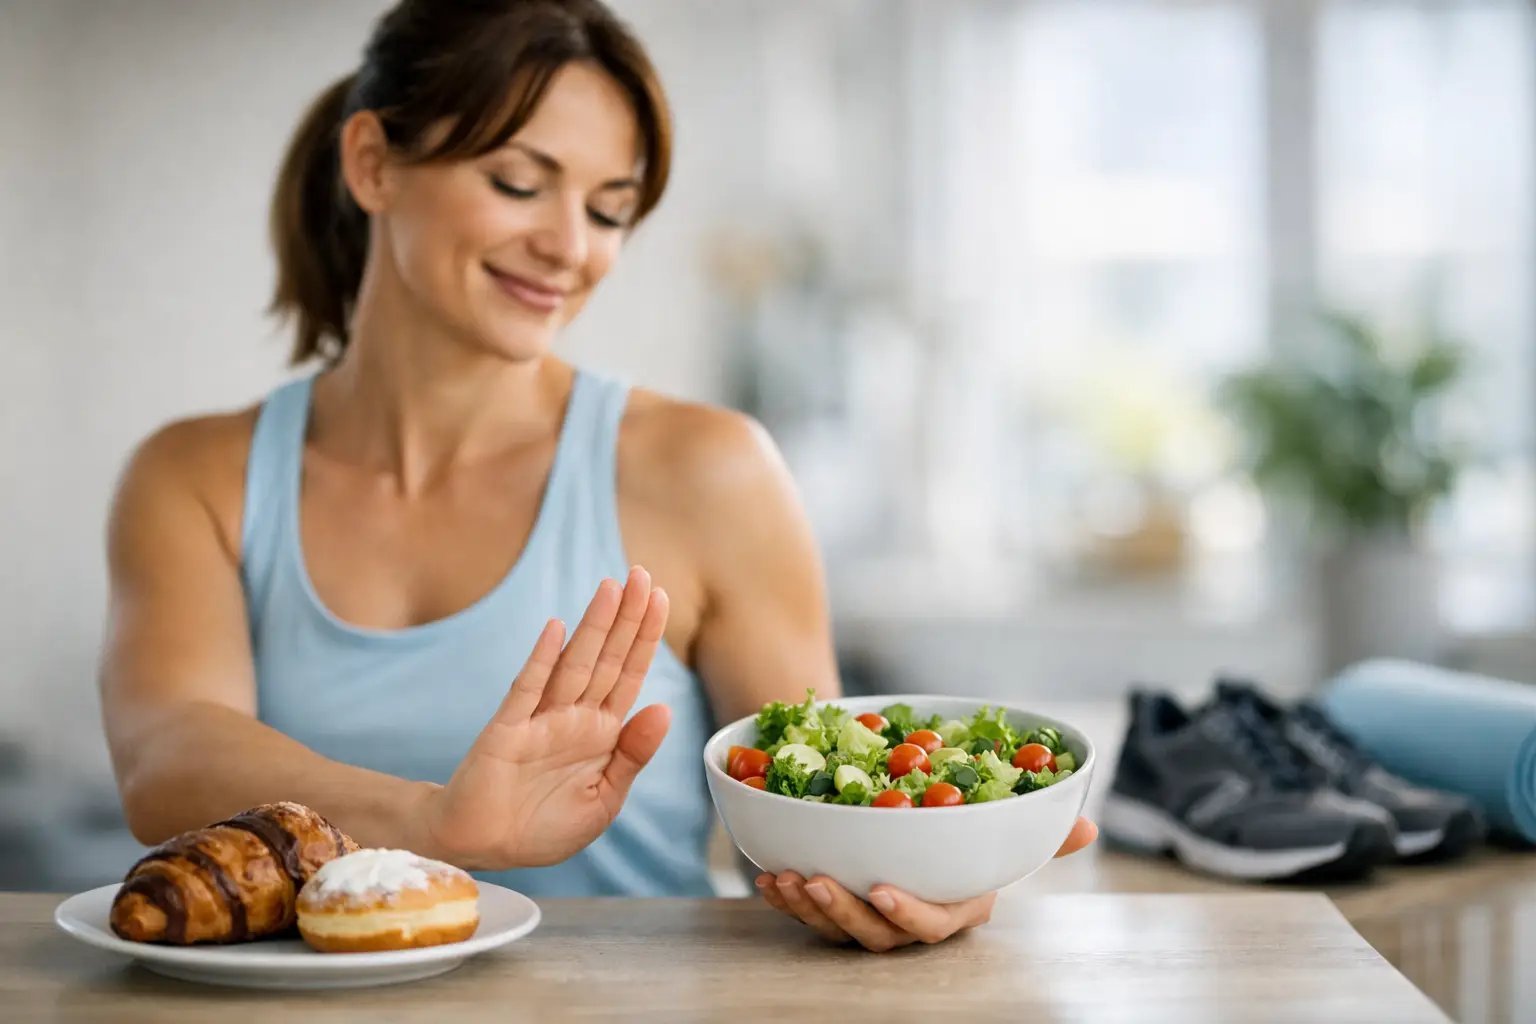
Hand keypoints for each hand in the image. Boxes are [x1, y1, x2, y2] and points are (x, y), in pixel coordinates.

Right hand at [415, 567, 671, 870]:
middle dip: (626, 618)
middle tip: (642, 575)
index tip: (662, 599)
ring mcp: (539, 720)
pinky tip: (556, 631)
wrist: (484, 847)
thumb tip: (664, 709)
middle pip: (605, 659)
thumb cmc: (544, 826)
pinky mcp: (507, 731)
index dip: (645, 637)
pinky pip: (527, 690)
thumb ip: (633, 756)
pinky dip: (542, 661)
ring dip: (592, 627)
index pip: (629, 675)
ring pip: (573, 665)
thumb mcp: (604, 800)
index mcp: (600, 733)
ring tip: (612, 589)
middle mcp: (572, 717)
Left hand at [757, 815, 1097, 951]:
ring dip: (809, 906)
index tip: (882, 889)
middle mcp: (911, 916)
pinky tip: (768, 879)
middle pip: (879, 934)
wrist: (909, 811)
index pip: (937, 922)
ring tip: (788, 877)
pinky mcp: (834, 907)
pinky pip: (806, 914)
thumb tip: (1086, 825)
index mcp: (956, 903)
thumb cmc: (962, 824)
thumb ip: (1039, 829)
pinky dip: (786, 900)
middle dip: (845, 911)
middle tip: (817, 878)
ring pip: (837, 928)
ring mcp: (870, 917)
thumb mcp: (999, 822)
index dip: (909, 912)